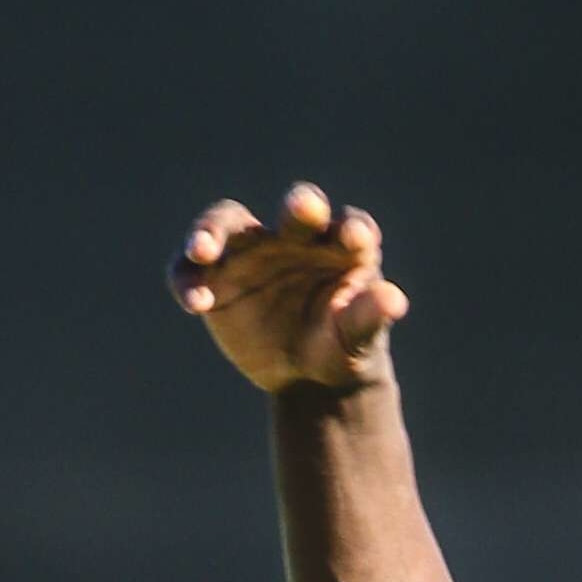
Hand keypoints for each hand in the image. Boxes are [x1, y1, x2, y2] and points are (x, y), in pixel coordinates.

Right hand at [167, 182, 410, 391]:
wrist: (307, 374)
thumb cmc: (341, 347)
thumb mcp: (356, 339)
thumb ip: (369, 316)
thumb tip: (395, 300)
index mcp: (342, 246)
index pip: (351, 227)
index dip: (354, 228)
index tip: (356, 237)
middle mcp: (295, 237)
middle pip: (296, 211)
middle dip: (300, 206)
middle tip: (302, 208)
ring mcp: (252, 250)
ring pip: (226, 224)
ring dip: (210, 231)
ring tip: (202, 251)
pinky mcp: (215, 276)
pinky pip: (190, 269)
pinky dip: (187, 280)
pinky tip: (195, 304)